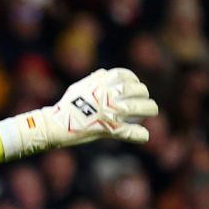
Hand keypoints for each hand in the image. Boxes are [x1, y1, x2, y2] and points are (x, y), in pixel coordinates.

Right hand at [2, 68, 158, 156]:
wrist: (56, 124)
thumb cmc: (65, 106)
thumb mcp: (78, 87)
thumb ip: (93, 80)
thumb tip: (103, 73)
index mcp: (100, 83)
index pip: (125, 76)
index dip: (134, 80)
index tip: (136, 85)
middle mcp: (108, 95)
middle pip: (136, 90)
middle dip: (144, 94)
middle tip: (146, 100)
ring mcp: (111, 112)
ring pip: (139, 108)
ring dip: (150, 109)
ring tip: (152, 111)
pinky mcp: (110, 129)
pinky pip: (130, 133)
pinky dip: (139, 135)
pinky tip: (144, 135)